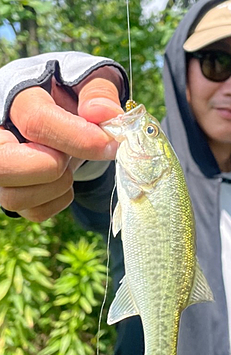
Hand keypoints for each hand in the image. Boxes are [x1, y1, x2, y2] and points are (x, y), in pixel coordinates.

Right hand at [0, 67, 123, 220]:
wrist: (60, 109)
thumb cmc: (70, 92)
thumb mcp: (88, 80)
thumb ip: (98, 91)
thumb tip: (104, 115)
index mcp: (15, 97)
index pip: (36, 122)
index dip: (78, 138)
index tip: (109, 145)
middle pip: (5, 167)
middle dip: (53, 168)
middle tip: (72, 155)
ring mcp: (2, 169)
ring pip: (17, 197)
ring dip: (59, 185)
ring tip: (69, 161)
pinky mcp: (11, 193)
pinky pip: (36, 212)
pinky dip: (60, 199)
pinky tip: (64, 175)